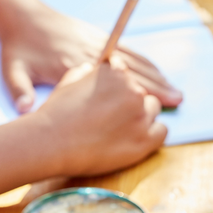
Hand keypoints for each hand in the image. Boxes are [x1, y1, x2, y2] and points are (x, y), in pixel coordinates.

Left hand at [0, 0, 181, 111]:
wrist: (21, 14)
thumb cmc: (17, 46)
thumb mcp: (12, 69)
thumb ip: (19, 90)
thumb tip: (25, 110)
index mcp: (74, 62)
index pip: (113, 81)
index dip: (138, 92)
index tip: (157, 105)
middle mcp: (91, 51)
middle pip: (131, 70)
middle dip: (157, 85)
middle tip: (179, 100)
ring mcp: (97, 42)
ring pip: (134, 59)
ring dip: (157, 74)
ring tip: (175, 90)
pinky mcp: (97, 36)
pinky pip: (127, 49)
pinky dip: (145, 62)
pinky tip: (157, 72)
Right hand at [28, 58, 167, 174]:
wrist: (50, 143)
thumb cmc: (56, 113)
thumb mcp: (69, 81)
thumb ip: (87, 72)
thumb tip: (94, 69)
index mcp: (115, 72)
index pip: (127, 74)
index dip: (120, 87)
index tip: (115, 98)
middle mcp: (132, 90)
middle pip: (141, 92)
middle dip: (129, 102)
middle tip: (113, 118)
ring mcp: (140, 115)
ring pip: (153, 110)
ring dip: (142, 116)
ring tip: (121, 129)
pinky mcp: (144, 140)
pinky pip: (162, 132)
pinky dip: (152, 134)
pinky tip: (138, 138)